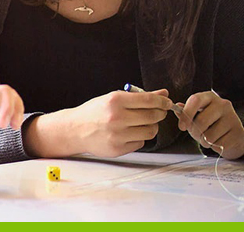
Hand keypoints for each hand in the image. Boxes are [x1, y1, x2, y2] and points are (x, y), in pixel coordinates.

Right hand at [38, 89, 171, 157]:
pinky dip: (139, 137)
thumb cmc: (95, 112)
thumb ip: (140, 96)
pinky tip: (130, 133)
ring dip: (151, 126)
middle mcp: (116, 118)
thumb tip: (163, 93)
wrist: (75, 129)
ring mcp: (117, 135)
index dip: (162, 101)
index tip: (167, 102)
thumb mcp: (114, 98)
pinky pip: (140, 143)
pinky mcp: (118, 149)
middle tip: (159, 112)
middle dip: (160, 113)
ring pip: (150, 131)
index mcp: (115, 101)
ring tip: (142, 123)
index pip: (148, 100)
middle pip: (152, 117)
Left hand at [175, 90, 243, 159]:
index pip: (195, 100)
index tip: (181, 126)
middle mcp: (223, 104)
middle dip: (195, 133)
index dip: (186, 114)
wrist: (233, 135)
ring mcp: (232, 117)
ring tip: (209, 138)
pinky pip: (219, 144)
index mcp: (210, 97)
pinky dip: (215, 147)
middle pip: (201, 121)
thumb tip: (176, 107)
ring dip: (205, 141)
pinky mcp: (238, 132)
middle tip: (198, 135)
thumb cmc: (211, 124)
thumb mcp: (197, 115)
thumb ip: (186, 112)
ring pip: (209, 136)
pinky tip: (219, 141)